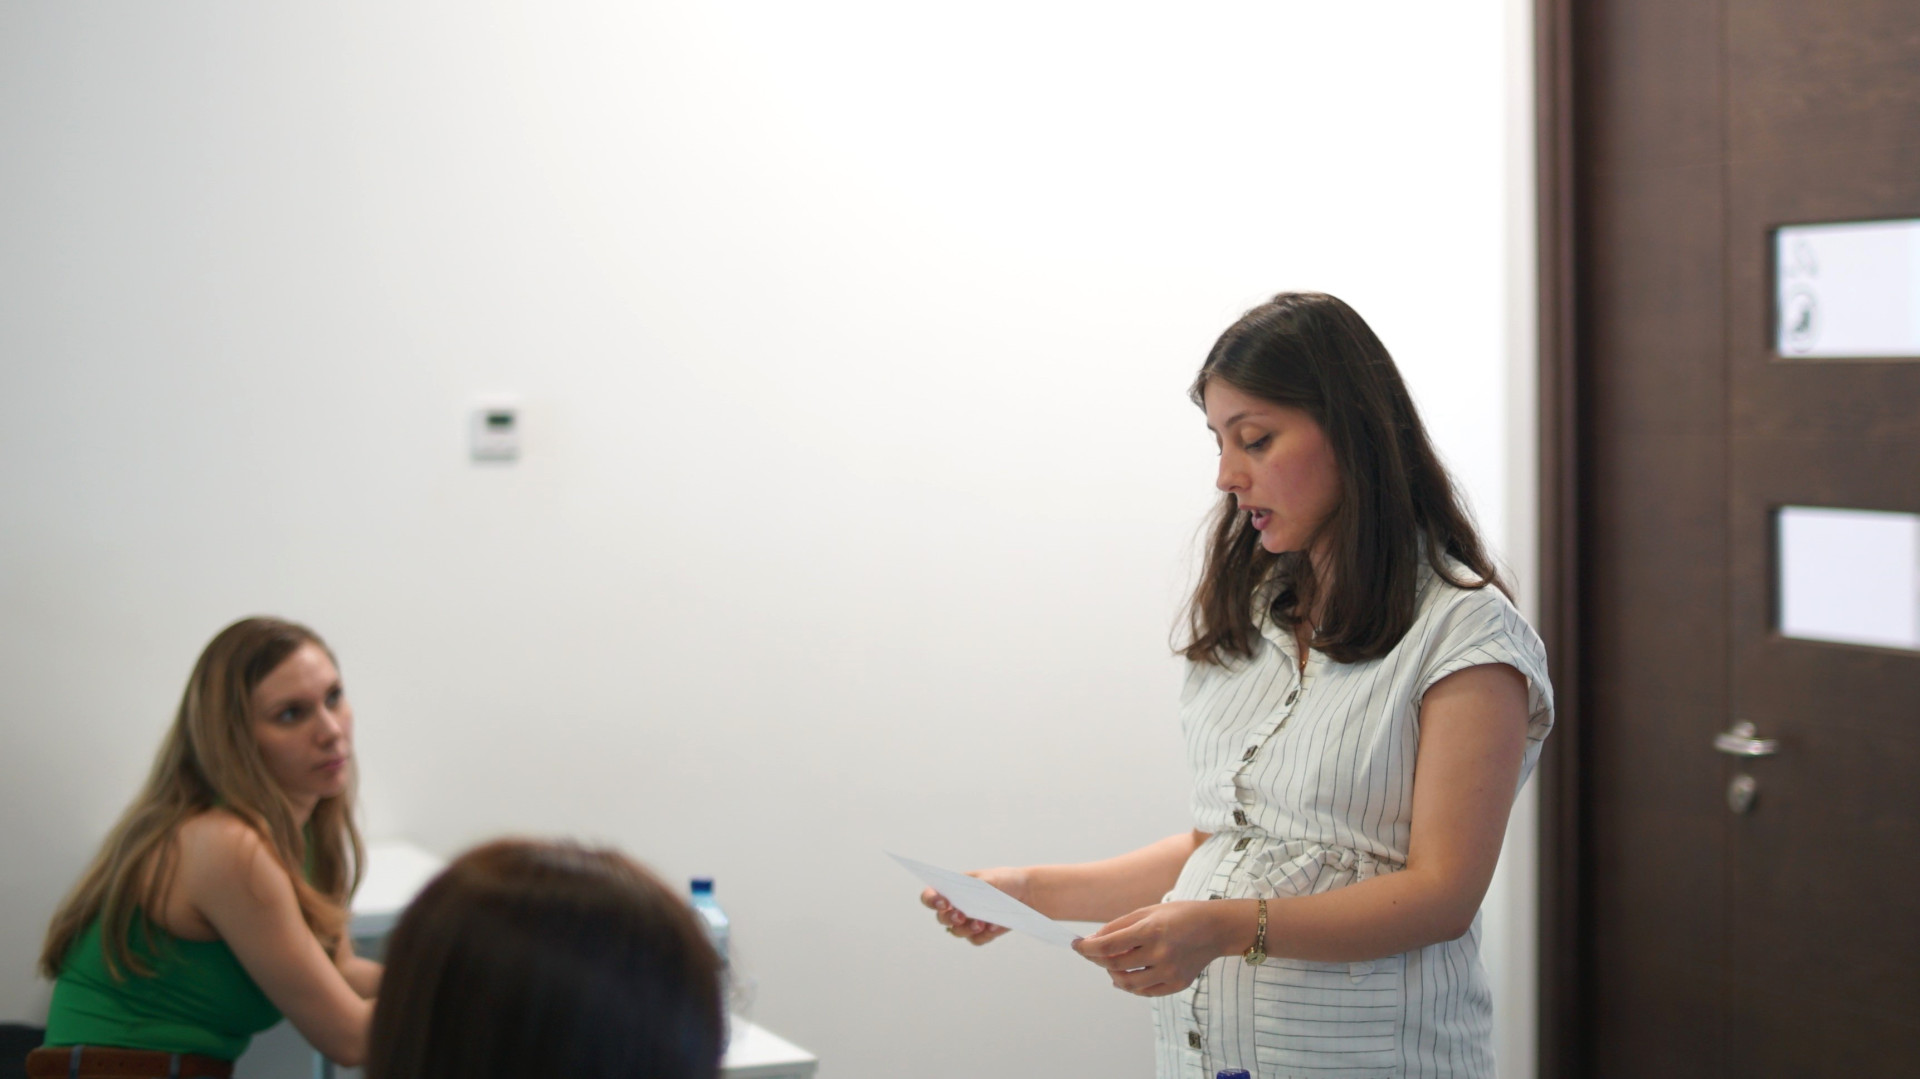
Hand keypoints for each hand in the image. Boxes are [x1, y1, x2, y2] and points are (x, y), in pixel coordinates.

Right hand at [919, 867, 1029, 945]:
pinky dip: (984, 935)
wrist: (1026, 894)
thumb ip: (976, 887)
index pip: (931, 896)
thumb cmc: (1004, 881)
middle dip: (950, 918)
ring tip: (981, 923)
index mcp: (952, 889)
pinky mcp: (981, 933)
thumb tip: (966, 899)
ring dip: (966, 929)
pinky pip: (976, 940)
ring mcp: (967, 922)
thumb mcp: (991, 878)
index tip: (943, 902)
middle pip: (942, 918)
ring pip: (957, 932)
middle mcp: (956, 907)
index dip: (932, 900)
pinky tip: (993, 927)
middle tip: (961, 916)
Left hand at [1072, 900, 1237, 996]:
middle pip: (1114, 965)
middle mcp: (1161, 953)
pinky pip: (1145, 992)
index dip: (1086, 947)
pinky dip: (1130, 986)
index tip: (1076, 945)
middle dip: (1096, 959)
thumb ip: (1118, 926)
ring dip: (1111, 974)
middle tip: (1090, 952)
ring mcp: (1170, 972)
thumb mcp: (1146, 912)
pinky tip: (1124, 975)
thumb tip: (1092, 941)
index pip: (1108, 946)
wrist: (1215, 928)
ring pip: (1127, 983)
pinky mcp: (1177, 984)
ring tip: (1109, 964)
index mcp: (1151, 930)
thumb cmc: (1178, 915)